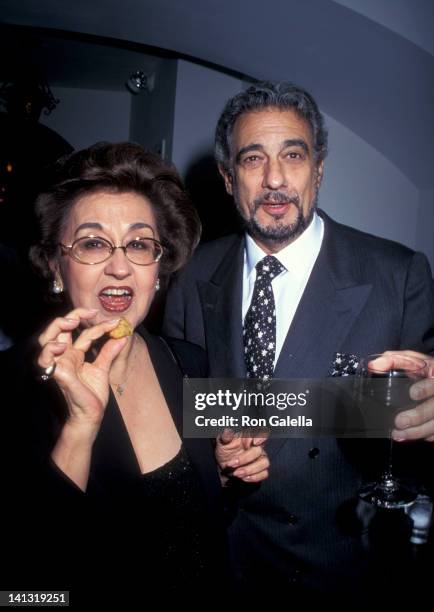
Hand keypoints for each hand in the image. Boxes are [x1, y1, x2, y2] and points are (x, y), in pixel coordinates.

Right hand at [37, 308, 127, 437]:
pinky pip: (45, 360)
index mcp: (74, 354)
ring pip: (46, 339)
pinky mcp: (57, 374)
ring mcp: (59, 364)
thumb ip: (109, 352)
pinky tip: (61, 346)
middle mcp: (65, 357)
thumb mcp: (103, 368)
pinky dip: (50, 350)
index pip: (84, 332)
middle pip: (59, 329)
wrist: (91, 415)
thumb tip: (122, 336)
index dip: (99, 325)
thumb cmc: (93, 394)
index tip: (116, 323)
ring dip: (56, 327)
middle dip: (72, 315)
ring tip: (72, 322)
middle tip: (91, 312)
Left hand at [215, 428, 269, 484]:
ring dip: (249, 470)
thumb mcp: (221, 443)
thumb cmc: (224, 451)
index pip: (260, 434)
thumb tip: (227, 431)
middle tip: (231, 464)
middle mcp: (256, 447)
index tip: (254, 442)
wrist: (223, 467)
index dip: (260, 437)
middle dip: (244, 459)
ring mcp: (260, 459)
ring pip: (264, 463)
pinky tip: (244, 478)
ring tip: (236, 473)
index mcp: (248, 438)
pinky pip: (264, 473)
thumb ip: (225, 436)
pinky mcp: (261, 470)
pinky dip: (254, 477)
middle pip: (259, 451)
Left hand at [370, 350, 433, 441]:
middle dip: (418, 415)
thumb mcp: (410, 359)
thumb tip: (374, 366)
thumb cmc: (421, 369)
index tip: (413, 393)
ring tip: (398, 433)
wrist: (433, 379)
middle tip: (399, 421)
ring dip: (418, 431)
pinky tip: (408, 437)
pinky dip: (423, 436)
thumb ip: (393, 360)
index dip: (425, 388)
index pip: (433, 382)